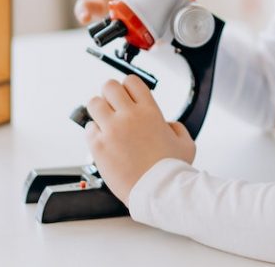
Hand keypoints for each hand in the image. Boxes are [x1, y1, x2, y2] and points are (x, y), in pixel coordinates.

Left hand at [85, 75, 195, 204]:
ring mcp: (112, 129)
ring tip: (104, 122)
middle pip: (109, 86)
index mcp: (150, 111)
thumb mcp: (186, 144)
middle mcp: (129, 116)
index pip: (132, 81)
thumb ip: (177, 128)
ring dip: (98, 111)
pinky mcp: (99, 146)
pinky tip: (102, 141)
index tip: (128, 97)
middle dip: (110, 94)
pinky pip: (88, 128)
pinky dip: (93, 133)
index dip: (128, 88)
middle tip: (113, 107)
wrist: (158, 191)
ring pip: (94, 103)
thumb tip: (168, 125)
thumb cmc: (172, 171)